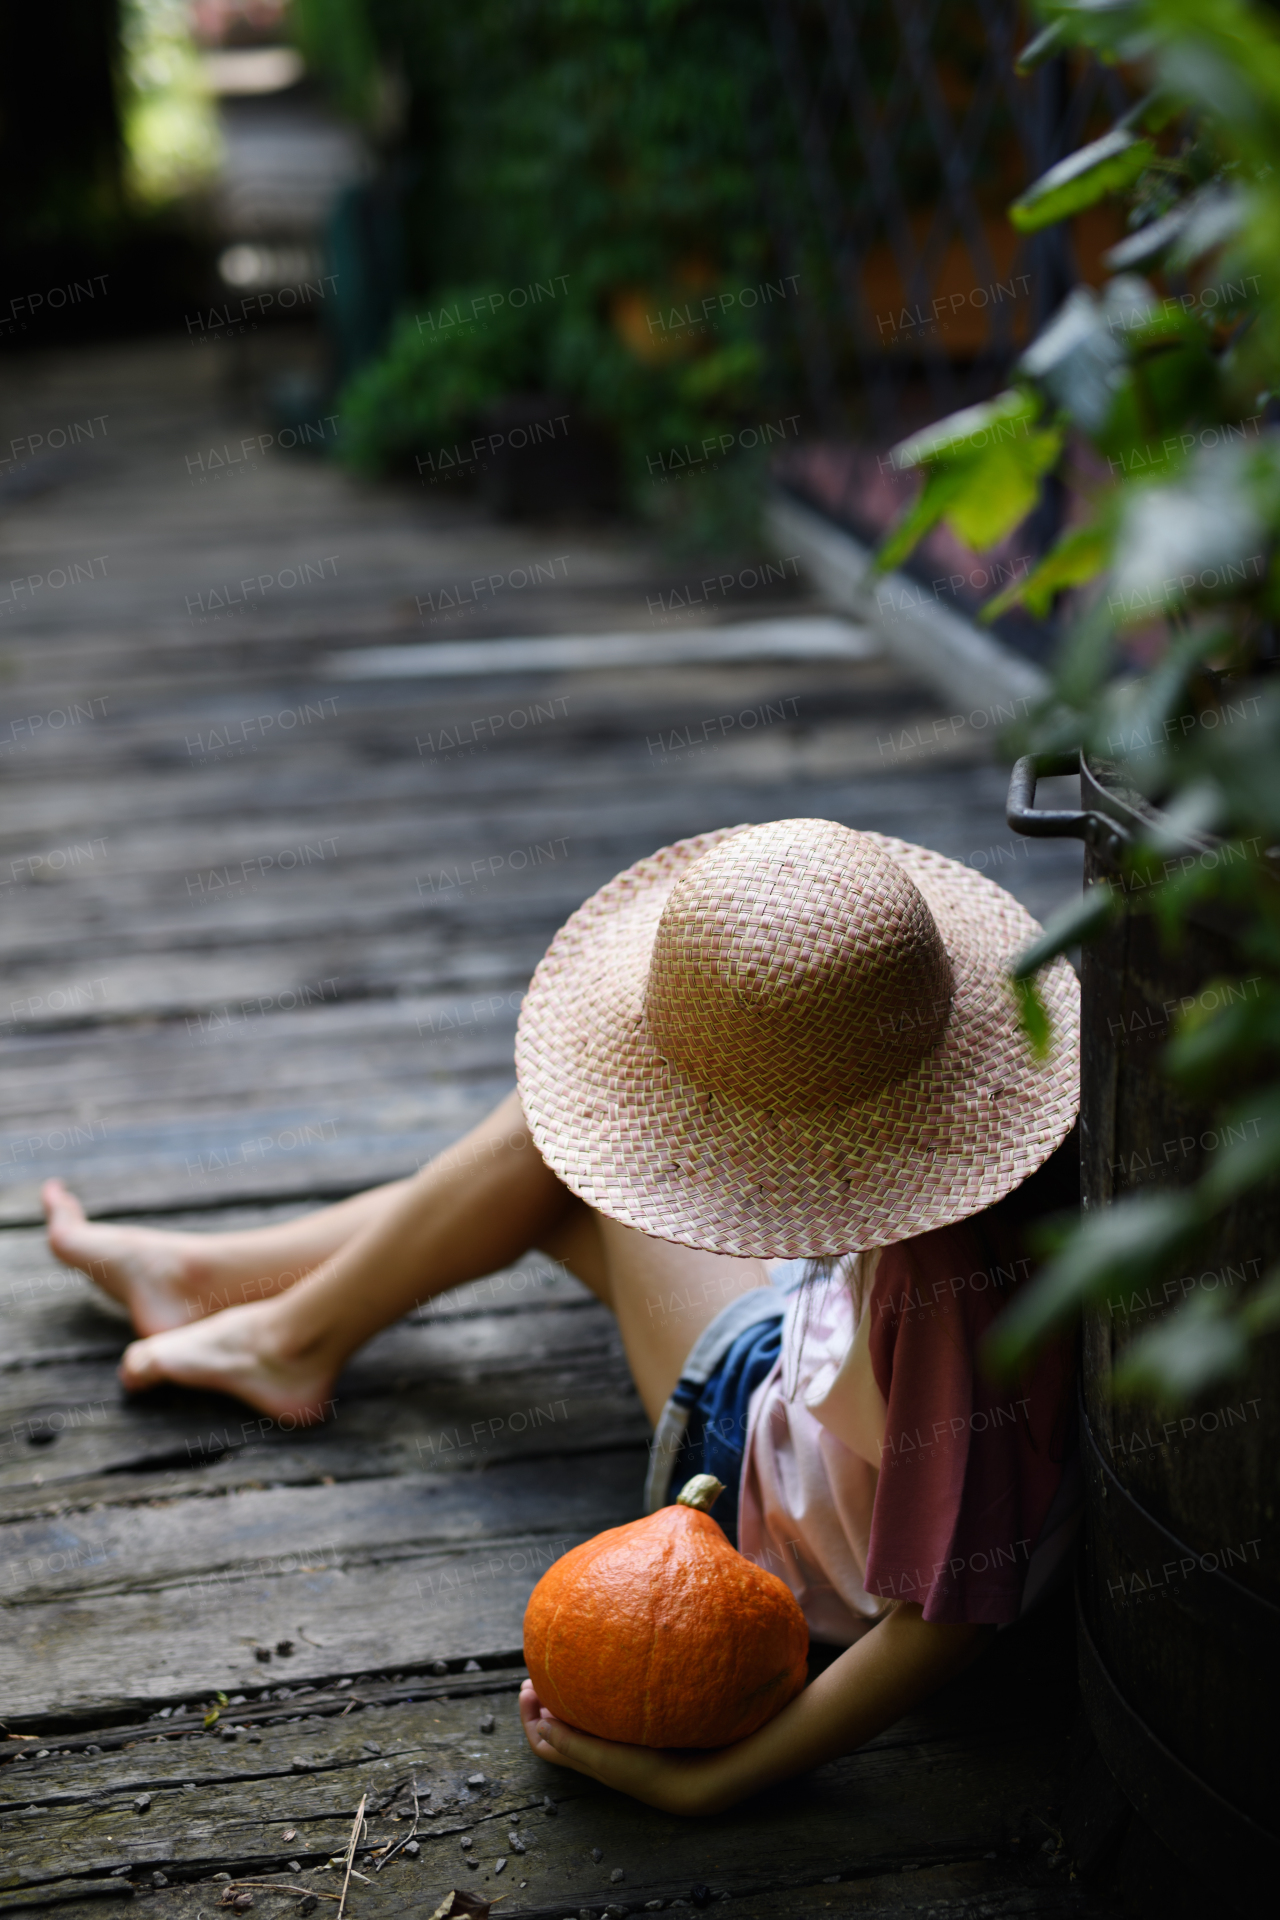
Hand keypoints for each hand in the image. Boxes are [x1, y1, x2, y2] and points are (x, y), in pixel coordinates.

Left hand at [518, 1680, 726, 1815]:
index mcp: (584, 1760)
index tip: (526, 1689)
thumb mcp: (605, 1758)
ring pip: (579, 1721)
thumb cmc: (647, 1771)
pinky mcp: (633, 1733)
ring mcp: (614, 1744)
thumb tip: (539, 1725)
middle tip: (539, 1673)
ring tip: (564, 1671)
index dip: (528, 1717)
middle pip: (557, 1729)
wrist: (691, 1778)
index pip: (542, 1743)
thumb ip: (572, 1744)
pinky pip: (602, 1716)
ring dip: (566, 1698)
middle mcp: (595, 1753)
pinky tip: (601, 1679)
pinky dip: (592, 1698)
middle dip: (543, 1703)